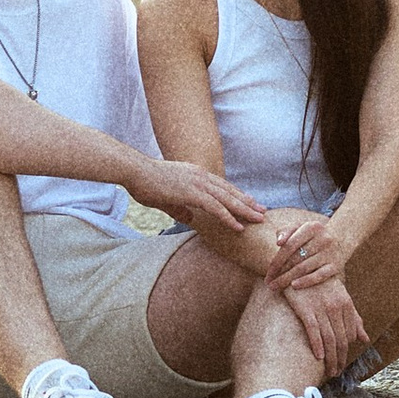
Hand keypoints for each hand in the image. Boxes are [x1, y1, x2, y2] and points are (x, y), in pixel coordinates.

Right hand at [139, 155, 265, 239]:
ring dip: (245, 210)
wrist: (135, 171)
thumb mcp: (165, 198)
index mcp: (196, 174)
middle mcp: (201, 176)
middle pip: (230, 191)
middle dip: (248, 202)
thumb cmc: (145, 182)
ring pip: (227, 199)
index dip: (237, 195)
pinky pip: (215, 207)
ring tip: (258, 219)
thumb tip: (189, 218)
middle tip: (263, 211)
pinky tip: (238, 226)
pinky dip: (228, 217)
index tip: (250, 202)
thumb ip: (179, 207)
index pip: (222, 185)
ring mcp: (197, 183)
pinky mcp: (191, 193)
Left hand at [263, 208, 343, 289]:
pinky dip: (306, 281)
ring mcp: (330, 253)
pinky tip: (294, 286)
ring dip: (288, 279)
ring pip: (305, 268)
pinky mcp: (336, 266)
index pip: (289, 245)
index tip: (267, 273)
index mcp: (311, 227)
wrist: (342, 238)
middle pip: (296, 258)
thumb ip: (286, 231)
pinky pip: (319, 275)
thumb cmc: (313, 235)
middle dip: (280, 273)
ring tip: (276, 287)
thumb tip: (278, 242)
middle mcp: (322, 239)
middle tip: (268, 283)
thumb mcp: (301, 227)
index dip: (276, 260)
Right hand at [278, 265, 371, 374]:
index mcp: (346, 304)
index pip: (350, 335)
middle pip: (341, 340)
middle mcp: (336, 307)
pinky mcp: (306, 310)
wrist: (296, 266)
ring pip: (330, 340)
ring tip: (329, 370)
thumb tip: (364, 339)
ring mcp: (321, 308)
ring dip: (331, 359)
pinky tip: (318, 357)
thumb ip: (353, 318)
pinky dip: (317, 346)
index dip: (347, 351)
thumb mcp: (340, 297)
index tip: (342, 361)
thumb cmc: (319, 283)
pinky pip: (314, 332)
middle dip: (340, 359)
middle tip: (336, 372)